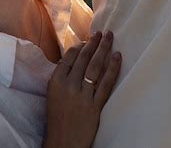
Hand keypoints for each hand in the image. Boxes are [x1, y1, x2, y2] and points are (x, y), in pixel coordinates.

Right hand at [43, 31, 121, 147]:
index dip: (80, 46)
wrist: (64, 143)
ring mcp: (82, 96)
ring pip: (95, 67)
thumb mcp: (53, 94)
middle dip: (93, 43)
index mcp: (56, 82)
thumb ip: (63, 76)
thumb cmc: (57, 118)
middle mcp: (69, 86)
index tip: (87, 40)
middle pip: (84, 59)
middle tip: (101, 32)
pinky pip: (106, 83)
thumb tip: (76, 57)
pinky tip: (117, 57)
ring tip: (110, 37)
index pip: (70, 57)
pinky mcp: (95, 106)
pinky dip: (112, 68)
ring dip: (103, 49)